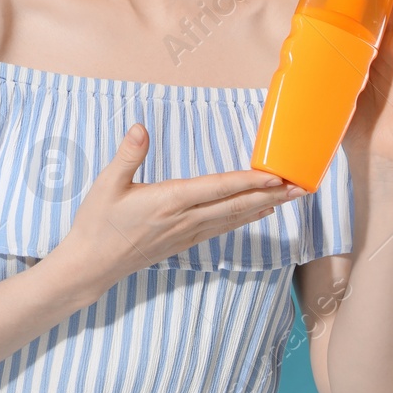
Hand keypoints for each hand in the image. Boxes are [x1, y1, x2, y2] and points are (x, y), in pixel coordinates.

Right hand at [47, 123, 307, 301]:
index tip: (275, 175)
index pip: (217, 189)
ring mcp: (186, 233)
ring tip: (289, 198)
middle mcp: (184, 219)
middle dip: (270, 195)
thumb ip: (128, 155)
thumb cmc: (97, 223)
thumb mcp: (107, 184)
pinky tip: (256, 213)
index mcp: (168, 201)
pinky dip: (244, 219)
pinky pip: (222, 228)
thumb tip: (140, 127)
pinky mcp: (183, 242)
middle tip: (300, 187)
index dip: (248, 181)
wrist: (92, 264)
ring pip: (233, 219)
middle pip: (235, 206)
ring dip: (263, 206)